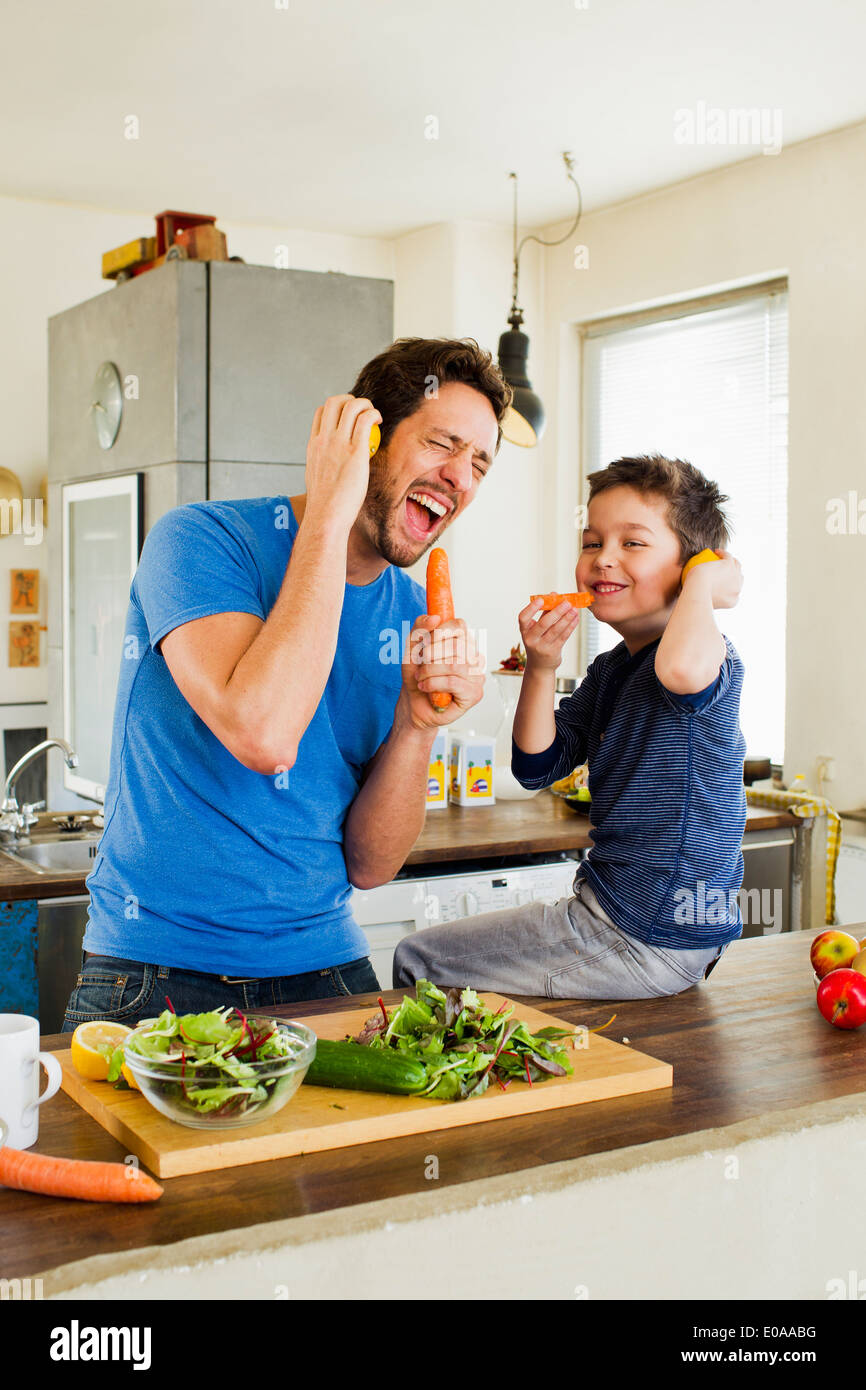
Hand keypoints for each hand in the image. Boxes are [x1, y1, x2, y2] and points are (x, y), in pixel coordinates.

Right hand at [303, 394, 381, 528]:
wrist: (326, 516)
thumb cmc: (325, 504)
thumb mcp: (317, 476)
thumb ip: (324, 462)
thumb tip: (334, 462)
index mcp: (314, 445)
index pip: (321, 413)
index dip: (336, 408)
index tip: (348, 416)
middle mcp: (324, 440)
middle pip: (334, 402)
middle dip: (350, 399)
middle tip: (362, 410)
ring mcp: (339, 444)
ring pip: (351, 406)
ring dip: (365, 404)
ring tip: (374, 415)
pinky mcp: (356, 452)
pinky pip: (365, 420)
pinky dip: (373, 414)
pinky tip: (379, 421)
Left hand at [397, 615, 484, 729]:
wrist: (413, 703)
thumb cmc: (417, 676)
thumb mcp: (412, 648)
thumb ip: (420, 628)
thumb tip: (435, 617)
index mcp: (462, 643)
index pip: (460, 626)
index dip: (441, 631)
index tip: (425, 641)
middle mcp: (474, 657)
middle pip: (457, 645)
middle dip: (431, 654)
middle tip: (420, 663)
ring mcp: (477, 676)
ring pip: (454, 665)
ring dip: (429, 670)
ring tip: (420, 677)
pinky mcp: (474, 693)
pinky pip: (453, 682)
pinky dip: (433, 683)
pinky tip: (425, 687)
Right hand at [517, 597, 581, 671]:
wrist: (539, 666)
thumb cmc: (538, 641)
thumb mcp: (537, 629)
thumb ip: (545, 612)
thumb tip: (554, 594)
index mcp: (524, 631)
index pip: (523, 618)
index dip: (531, 608)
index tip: (541, 599)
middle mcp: (531, 639)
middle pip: (543, 623)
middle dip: (556, 612)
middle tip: (567, 602)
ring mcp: (541, 647)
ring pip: (556, 630)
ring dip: (567, 618)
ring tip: (574, 609)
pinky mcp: (553, 652)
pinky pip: (563, 636)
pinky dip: (571, 626)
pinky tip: (576, 618)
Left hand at [682, 549, 742, 609]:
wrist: (697, 592)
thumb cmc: (694, 598)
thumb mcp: (697, 600)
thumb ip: (699, 598)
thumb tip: (690, 594)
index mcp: (732, 601)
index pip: (734, 591)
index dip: (730, 585)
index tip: (721, 581)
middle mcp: (737, 589)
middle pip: (739, 578)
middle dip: (734, 573)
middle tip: (723, 569)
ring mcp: (735, 577)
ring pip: (736, 565)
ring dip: (730, 561)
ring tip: (721, 558)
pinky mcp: (729, 566)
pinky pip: (728, 556)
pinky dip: (722, 553)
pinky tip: (716, 551)